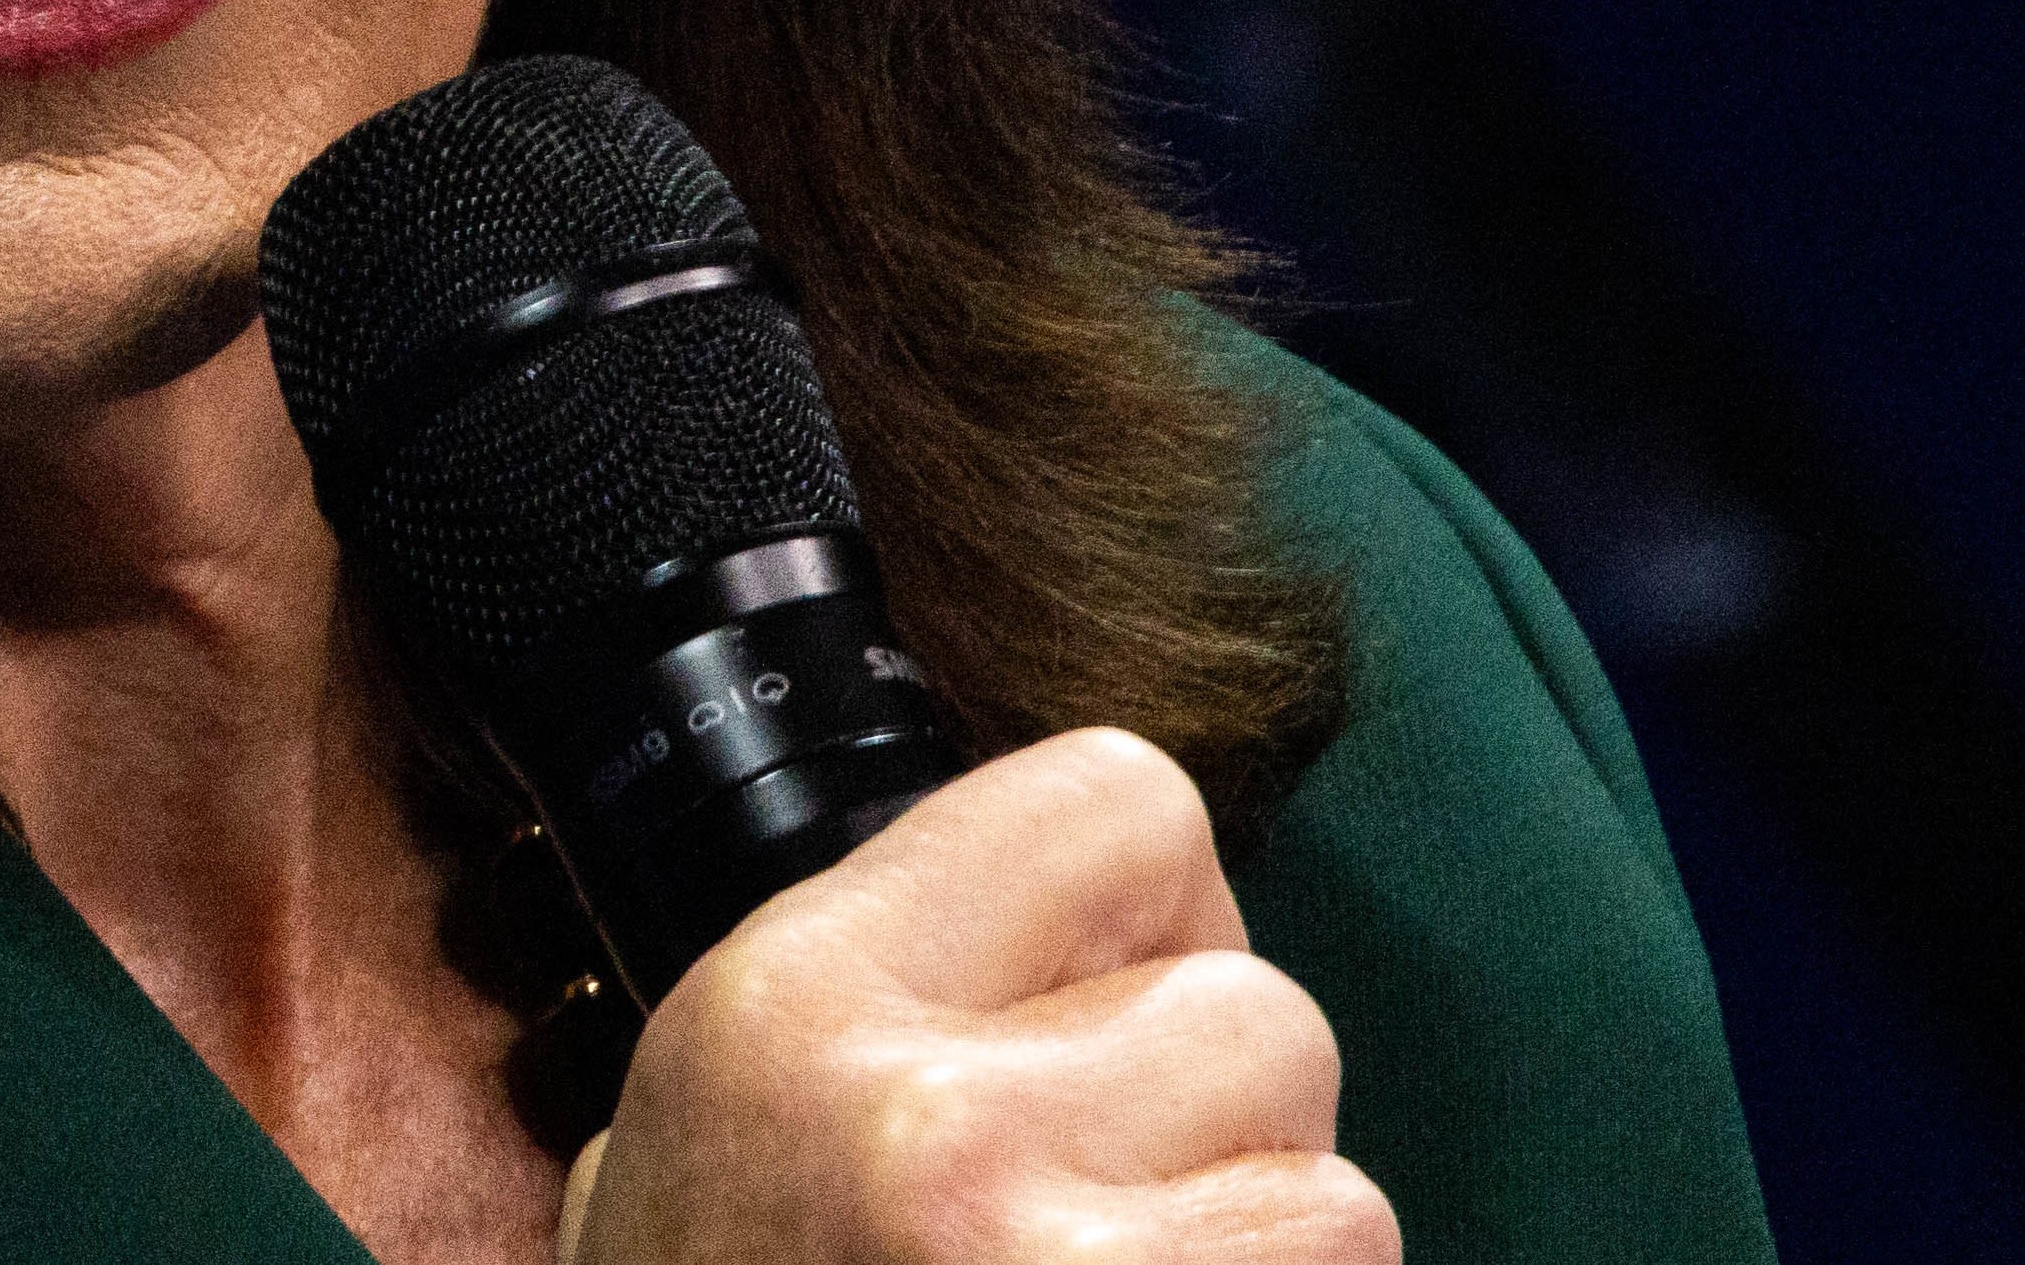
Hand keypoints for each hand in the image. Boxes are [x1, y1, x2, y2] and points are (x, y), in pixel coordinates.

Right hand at [557, 728, 1392, 1263]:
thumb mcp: (686, 1152)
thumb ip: (867, 1021)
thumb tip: (1055, 936)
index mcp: (791, 1015)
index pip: (1120, 801)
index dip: (1140, 922)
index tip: (1085, 1023)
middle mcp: (933, 1132)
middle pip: (1263, 1014)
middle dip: (1214, 1128)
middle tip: (1085, 1235)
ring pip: (1338, 1203)